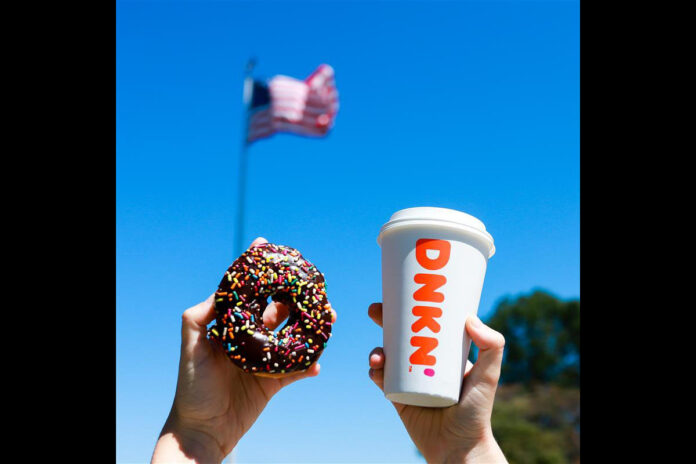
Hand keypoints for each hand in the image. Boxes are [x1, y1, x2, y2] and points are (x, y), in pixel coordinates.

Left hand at [152, 237, 336, 462]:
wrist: (203, 430)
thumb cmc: (192, 388)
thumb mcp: (191, 347)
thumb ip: (200, 317)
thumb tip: (219, 291)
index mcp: (231, 326)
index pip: (248, 293)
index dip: (259, 271)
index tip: (271, 247)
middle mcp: (250, 338)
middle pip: (279, 310)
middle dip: (298, 297)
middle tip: (317, 289)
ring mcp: (264, 359)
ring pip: (293, 336)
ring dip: (312, 326)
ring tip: (329, 319)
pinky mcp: (273, 383)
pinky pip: (297, 369)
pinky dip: (309, 365)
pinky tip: (317, 363)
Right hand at [367, 303, 506, 463]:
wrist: (458, 447)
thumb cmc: (477, 411)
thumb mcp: (489, 375)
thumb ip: (491, 346)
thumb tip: (470, 318)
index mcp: (442, 351)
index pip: (424, 322)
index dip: (410, 307)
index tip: (401, 292)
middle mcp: (423, 361)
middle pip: (399, 333)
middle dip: (384, 319)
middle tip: (375, 310)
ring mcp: (408, 378)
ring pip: (386, 354)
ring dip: (376, 348)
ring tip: (379, 355)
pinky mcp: (396, 395)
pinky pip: (381, 378)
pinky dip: (375, 370)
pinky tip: (376, 369)